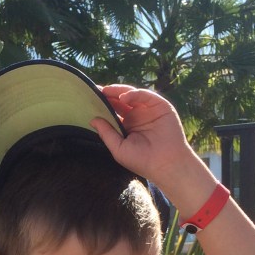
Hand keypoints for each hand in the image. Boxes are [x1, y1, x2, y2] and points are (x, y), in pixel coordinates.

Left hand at [91, 86, 207, 197]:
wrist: (165, 164)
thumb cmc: (142, 160)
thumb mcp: (119, 148)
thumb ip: (106, 134)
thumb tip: (92, 119)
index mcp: (127, 126)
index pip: (113, 111)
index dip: (102, 105)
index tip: (89, 99)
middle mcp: (137, 116)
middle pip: (120, 101)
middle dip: (108, 95)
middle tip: (94, 90)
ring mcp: (148, 110)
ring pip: (132, 95)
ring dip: (118, 92)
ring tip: (105, 91)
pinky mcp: (160, 106)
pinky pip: (145, 95)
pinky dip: (134, 94)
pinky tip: (123, 98)